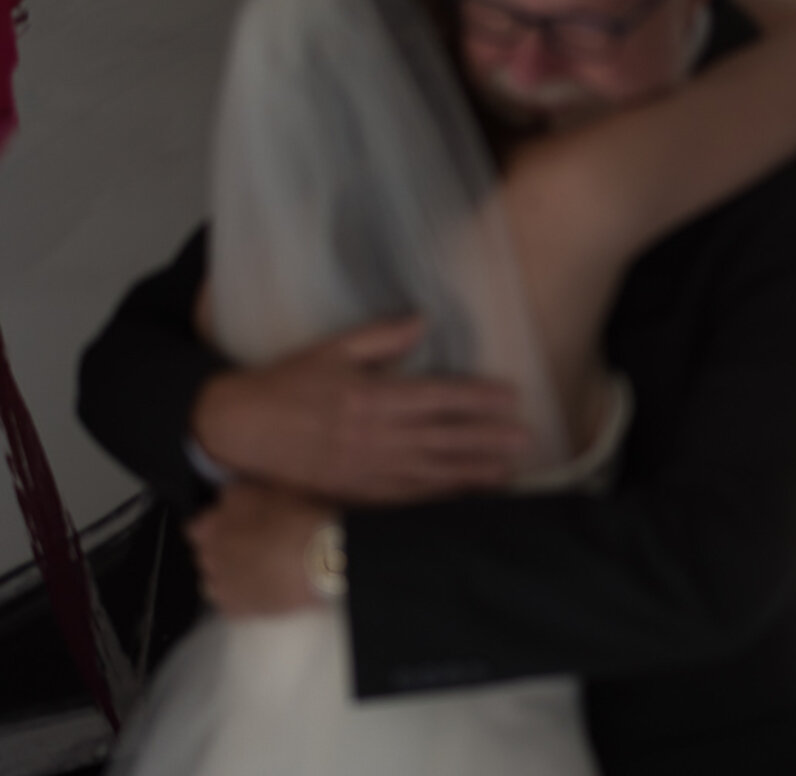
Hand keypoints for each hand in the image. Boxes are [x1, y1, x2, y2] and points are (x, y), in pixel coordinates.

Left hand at [187, 483, 331, 614]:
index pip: (197, 525)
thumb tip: (226, 500)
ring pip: (214, 579)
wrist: (320, 561)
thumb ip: (238, 496)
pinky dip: (242, 596)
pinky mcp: (235, 610)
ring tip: (259, 570)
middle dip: (222, 549)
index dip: (219, 523)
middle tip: (253, 545)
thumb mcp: (266, 489)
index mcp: (210, 525)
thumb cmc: (297, 517)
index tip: (238, 522)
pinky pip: (230, 602)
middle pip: (205, 553)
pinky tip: (264, 590)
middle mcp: (207, 555)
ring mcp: (219, 586)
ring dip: (229, 573)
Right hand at [194, 316, 532, 503]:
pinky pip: (406, 500)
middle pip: (443, 438)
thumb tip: (423, 322)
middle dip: (487, 439)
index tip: (510, 397)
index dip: (476, 398)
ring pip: (431, 473)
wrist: (242, 429)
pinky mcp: (357, 495)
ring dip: (473, 472)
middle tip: (526, 437)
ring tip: (509, 469)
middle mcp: (375, 437)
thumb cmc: (289, 384)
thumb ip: (380, 338)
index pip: (437, 398)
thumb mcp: (332, 349)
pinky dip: (439, 501)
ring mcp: (368, 471)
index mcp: (372, 398)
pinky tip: (465, 500)